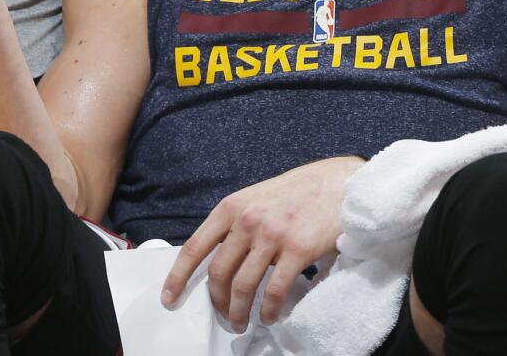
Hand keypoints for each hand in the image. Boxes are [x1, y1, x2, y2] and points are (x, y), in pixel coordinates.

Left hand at [162, 155, 362, 330]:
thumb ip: (235, 224)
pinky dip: (269, 309)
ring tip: (241, 322)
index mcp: (230, 208)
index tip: (169, 298)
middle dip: (217, 301)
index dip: (178, 277)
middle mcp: (246, 220)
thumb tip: (218, 260)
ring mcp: (271, 235)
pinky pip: (275, 290)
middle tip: (222, 315)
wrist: (337, 183)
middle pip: (218, 272)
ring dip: (239, 311)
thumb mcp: (254, 199)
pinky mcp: (297, 249)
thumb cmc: (295, 193)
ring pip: (243, 285)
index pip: (195, 247)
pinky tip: (270, 316)